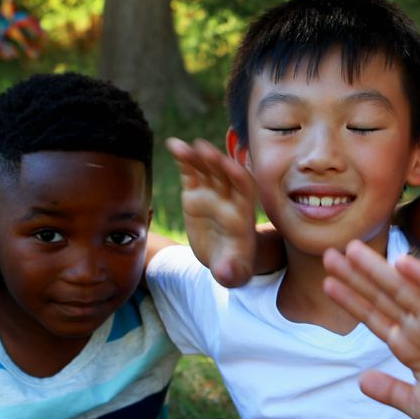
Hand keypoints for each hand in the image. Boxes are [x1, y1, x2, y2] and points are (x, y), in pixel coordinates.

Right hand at [167, 137, 258, 286]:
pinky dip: (184, 158)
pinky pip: (191, 172)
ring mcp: (212, 194)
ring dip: (197, 156)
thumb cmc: (234, 265)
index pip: (246, 190)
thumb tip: (225, 274)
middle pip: (226, 175)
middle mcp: (229, 199)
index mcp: (243, 214)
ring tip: (181, 146)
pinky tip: (173, 144)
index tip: (232, 166)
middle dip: (217, 162)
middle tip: (204, 150)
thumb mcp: (234, 272)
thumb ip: (232, 272)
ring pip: (207, 169)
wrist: (223, 257)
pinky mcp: (196, 193)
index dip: (239, 177)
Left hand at [322, 240, 419, 418]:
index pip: (374, 317)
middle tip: (328, 254)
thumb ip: (391, 391)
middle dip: (355, 277)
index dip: (351, 299)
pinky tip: (403, 262)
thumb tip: (360, 380)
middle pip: (381, 297)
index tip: (327, 283)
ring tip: (352, 250)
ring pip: (403, 290)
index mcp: (409, 347)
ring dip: (377, 270)